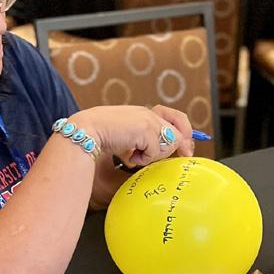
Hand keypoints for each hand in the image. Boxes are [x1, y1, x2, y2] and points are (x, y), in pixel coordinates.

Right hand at [72, 105, 193, 167]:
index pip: (174, 117)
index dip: (185, 132)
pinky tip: (127, 156)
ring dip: (153, 155)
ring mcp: (148, 120)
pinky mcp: (146, 130)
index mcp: (143, 114)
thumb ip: (143, 142)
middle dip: (177, 148)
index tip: (187, 150)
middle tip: (179, 157)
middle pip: (179, 131)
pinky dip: (142, 159)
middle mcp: (148, 114)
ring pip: (170, 143)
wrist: (86, 130)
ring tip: (134, 156)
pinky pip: (155, 152)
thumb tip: (164, 153)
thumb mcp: (126, 139)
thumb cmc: (99, 137)